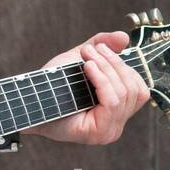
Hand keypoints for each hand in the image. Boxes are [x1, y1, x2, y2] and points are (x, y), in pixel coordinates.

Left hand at [31, 31, 149, 144]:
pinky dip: (101, 80)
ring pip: (123, 93)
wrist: (31, 102)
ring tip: (86, 57)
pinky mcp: (99, 133)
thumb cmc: (53, 86)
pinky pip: (112, 101)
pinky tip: (88, 68)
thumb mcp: (80, 60)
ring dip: (105, 68)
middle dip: (113, 63)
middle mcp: (116, 126)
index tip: (101, 48)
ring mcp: (109, 131)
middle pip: (132, 89)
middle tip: (90, 50)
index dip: (124, 66)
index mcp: (116, 112)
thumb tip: (124, 37)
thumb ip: (102, 47)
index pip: (139, 89)